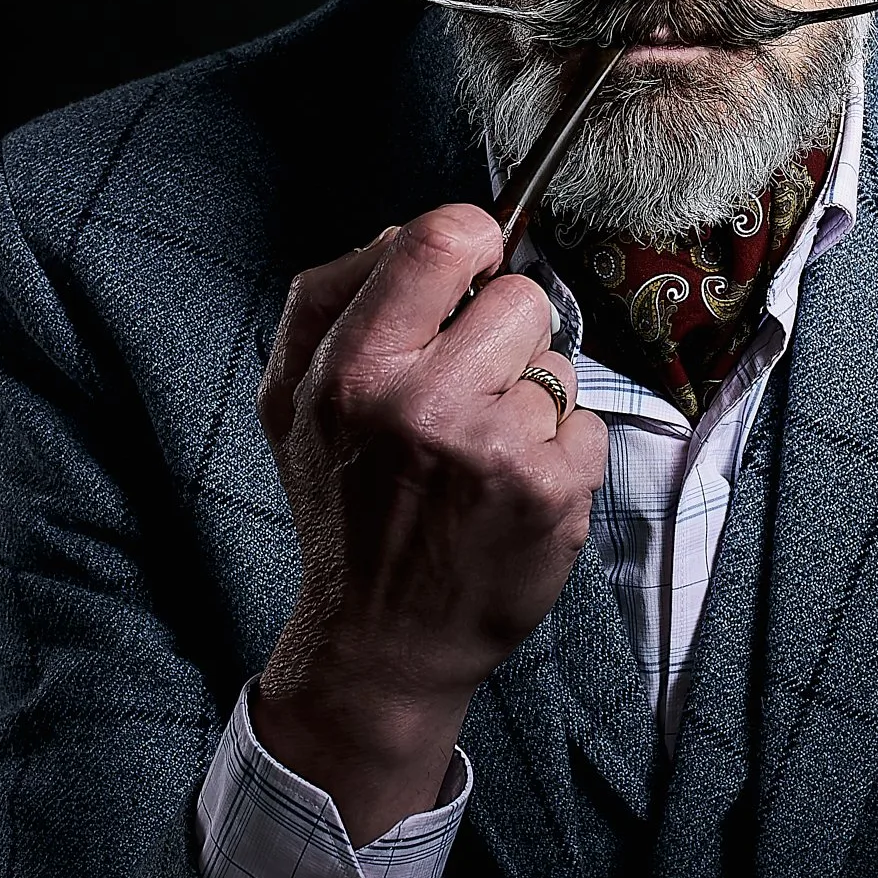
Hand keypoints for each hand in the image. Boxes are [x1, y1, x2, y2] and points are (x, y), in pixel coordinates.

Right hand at [251, 205, 604, 842]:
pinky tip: (513, 490)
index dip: (474, 240)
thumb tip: (403, 233)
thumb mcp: (291, 398)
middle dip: (503, 334)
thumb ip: (327, 298)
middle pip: (521, 297)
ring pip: (557, 363)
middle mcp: (423, 404)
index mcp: (354, 369)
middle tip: (467, 389)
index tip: (474, 266)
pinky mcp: (552, 491)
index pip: (442, 238)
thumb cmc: (342, 507)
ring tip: (481, 452)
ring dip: (530, 399)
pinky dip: (561, 452)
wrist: (381, 644)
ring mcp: (494, 448)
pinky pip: (586, 421)